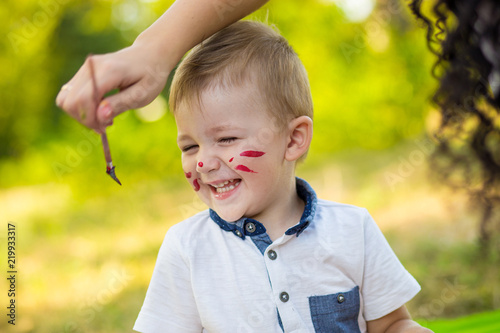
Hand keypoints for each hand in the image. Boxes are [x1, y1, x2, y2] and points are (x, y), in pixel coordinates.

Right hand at [56, 44, 170, 132]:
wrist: (150, 54)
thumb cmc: (151, 75)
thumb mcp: (143, 94)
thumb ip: (121, 104)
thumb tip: (100, 116)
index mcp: (108, 71)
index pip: (84, 98)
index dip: (90, 119)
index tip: (106, 128)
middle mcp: (92, 66)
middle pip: (69, 100)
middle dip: (84, 119)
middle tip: (105, 126)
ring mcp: (86, 67)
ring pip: (66, 98)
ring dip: (81, 114)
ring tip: (103, 118)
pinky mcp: (84, 71)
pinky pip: (71, 94)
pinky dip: (81, 107)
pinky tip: (100, 110)